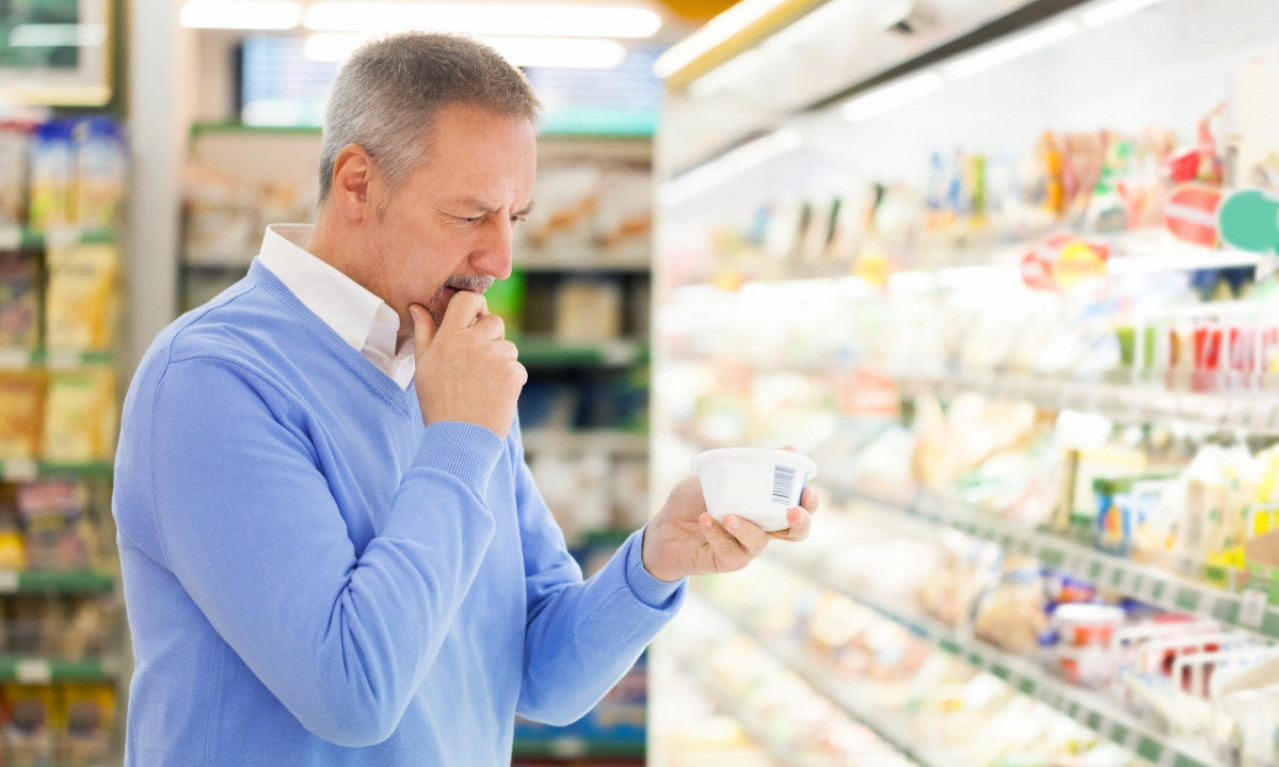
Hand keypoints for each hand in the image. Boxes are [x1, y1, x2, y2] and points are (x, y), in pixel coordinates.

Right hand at [410, 292, 526, 439]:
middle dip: (490, 337)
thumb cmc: (437, 402)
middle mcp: (474, 342)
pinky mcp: (513, 374)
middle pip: (495, 322)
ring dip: (501, 361)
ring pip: (508, 347)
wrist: (459, 438)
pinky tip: (493, 395)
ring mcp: (495, 357)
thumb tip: (418, 307)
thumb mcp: (424, 366)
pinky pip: (518, 368)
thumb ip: (424, 332)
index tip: (475, 316)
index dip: (475, 305)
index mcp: (449, 337)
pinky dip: (511, 380)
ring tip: (482, 384)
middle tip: (478, 361)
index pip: (468, 300)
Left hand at [640, 474, 819, 582]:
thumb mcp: (718, 475)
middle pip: (796, 533)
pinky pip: (731, 551)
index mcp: (765, 508)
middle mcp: (762, 529)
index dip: (809, 502)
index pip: (799, 507)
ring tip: (727, 514)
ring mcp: (746, 548)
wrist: (663, 528)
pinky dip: (718, 534)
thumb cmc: (694, 499)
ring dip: (746, 527)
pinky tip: (705, 519)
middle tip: (792, 511)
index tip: (807, 490)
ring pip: (759, 542)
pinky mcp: (727, 561)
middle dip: (800, 522)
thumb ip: (749, 464)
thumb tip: (788, 448)